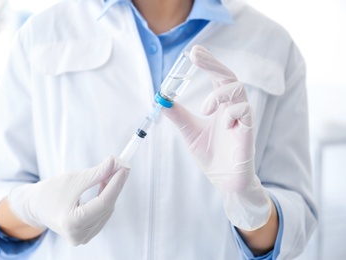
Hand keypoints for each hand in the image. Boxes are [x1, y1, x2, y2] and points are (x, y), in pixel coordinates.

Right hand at [8, 156, 129, 244]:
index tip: (125, 168)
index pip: (103, 202)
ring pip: (107, 210)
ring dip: (110, 191)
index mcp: (72, 223)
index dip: (116, 184)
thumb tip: (115, 163)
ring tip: (108, 174)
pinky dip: (105, 199)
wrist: (36, 206)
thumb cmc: (51, 192)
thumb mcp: (73, 180)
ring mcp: (83, 238)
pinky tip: (104, 187)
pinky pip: (103, 214)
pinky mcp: (86, 235)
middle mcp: (79, 235)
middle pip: (106, 206)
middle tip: (120, 166)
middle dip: (114, 185)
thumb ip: (96, 173)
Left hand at [163, 45, 270, 229]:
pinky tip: (222, 121)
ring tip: (204, 108)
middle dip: (213, 64)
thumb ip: (178, 116)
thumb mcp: (190, 133)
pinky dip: (232, 112)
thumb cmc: (211, 156)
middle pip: (229, 78)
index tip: (194, 51)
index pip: (217, 78)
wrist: (225, 181)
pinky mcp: (247, 132)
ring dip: (220, 93)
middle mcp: (232, 109)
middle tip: (197, 54)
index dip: (208, 63)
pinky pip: (245, 112)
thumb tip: (160, 99)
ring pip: (239, 91)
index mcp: (220, 107)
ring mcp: (241, 119)